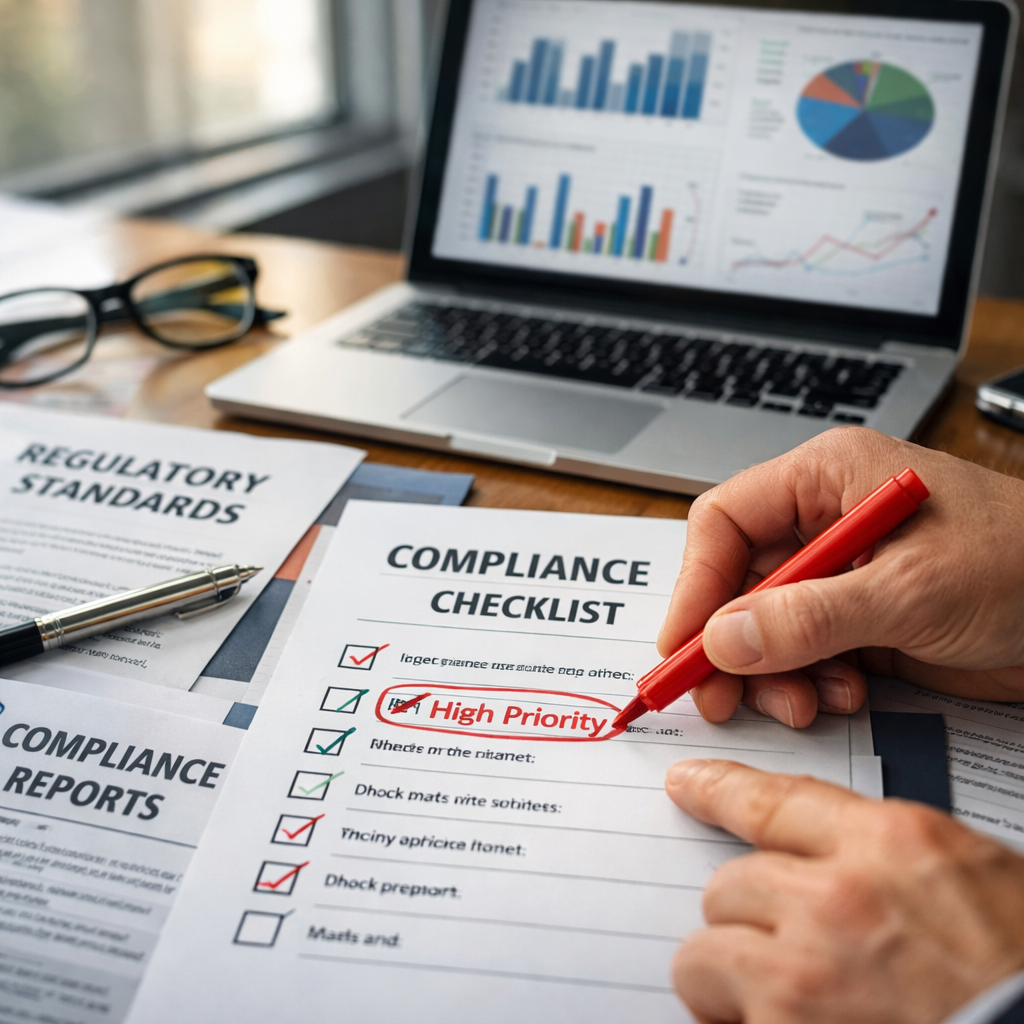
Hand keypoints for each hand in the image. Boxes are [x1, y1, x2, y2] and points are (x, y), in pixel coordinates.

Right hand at [659, 427, 1023, 726]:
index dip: (694, 585)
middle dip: (730, 643)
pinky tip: (847, 694)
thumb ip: (809, 617)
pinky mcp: (860, 618)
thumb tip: (720, 640)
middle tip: (721, 698)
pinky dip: (811, 682)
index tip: (683, 646)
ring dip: (773, 672)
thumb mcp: (911, 590)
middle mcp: (824, 521)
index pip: (724, 522)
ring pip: (764, 625)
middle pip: (736, 580)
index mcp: (826, 478)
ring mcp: (842, 574)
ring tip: (805, 701)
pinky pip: (804, 653)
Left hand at [666, 759, 1023, 1023]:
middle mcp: (838, 900)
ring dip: (727, 977)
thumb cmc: (1022, 968)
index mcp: (892, 846)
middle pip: (729, 884)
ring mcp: (806, 975)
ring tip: (768, 1000)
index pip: (773, 800)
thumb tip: (826, 861)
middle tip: (775, 946)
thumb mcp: (970, 881)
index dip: (718, 789)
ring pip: (706, 954)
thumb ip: (885, 860)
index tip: (686, 783)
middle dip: (744, 916)